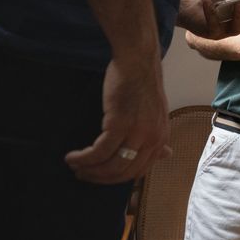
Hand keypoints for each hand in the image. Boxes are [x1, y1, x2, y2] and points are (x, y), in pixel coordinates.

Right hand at [65, 55, 171, 182]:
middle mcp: (153, 139)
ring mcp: (138, 133)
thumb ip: (158, 137)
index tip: (100, 177)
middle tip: (82, 175)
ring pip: (111, 166)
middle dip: (100, 178)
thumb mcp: (157, 115)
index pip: (139, 171)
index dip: (117, 178)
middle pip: (123, 173)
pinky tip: (72, 157)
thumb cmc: (143, 85)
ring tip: (75, 166)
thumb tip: (166, 155)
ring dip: (89, 170)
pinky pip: (99, 151)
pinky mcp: (120, 124)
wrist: (138, 62)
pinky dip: (84, 158)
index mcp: (161, 138)